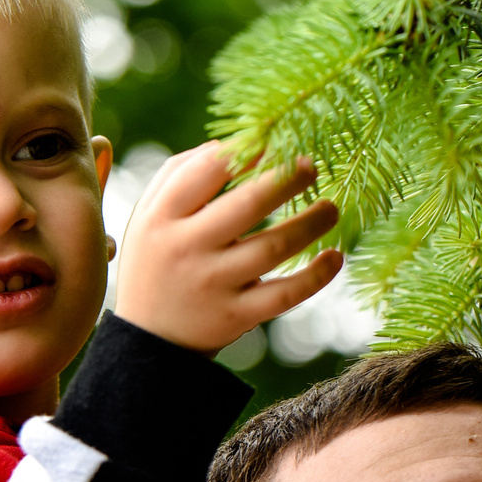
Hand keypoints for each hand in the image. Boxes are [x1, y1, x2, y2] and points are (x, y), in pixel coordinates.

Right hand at [111, 141, 340, 355]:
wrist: (147, 340)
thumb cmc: (156, 260)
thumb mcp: (148, 215)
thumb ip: (179, 174)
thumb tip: (233, 145)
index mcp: (162, 216)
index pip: (209, 170)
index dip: (249, 149)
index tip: (277, 141)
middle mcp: (186, 248)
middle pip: (248, 204)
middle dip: (287, 179)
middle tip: (312, 166)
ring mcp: (213, 285)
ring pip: (273, 248)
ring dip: (311, 223)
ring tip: (331, 208)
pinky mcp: (235, 317)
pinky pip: (284, 295)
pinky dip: (316, 276)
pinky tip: (335, 257)